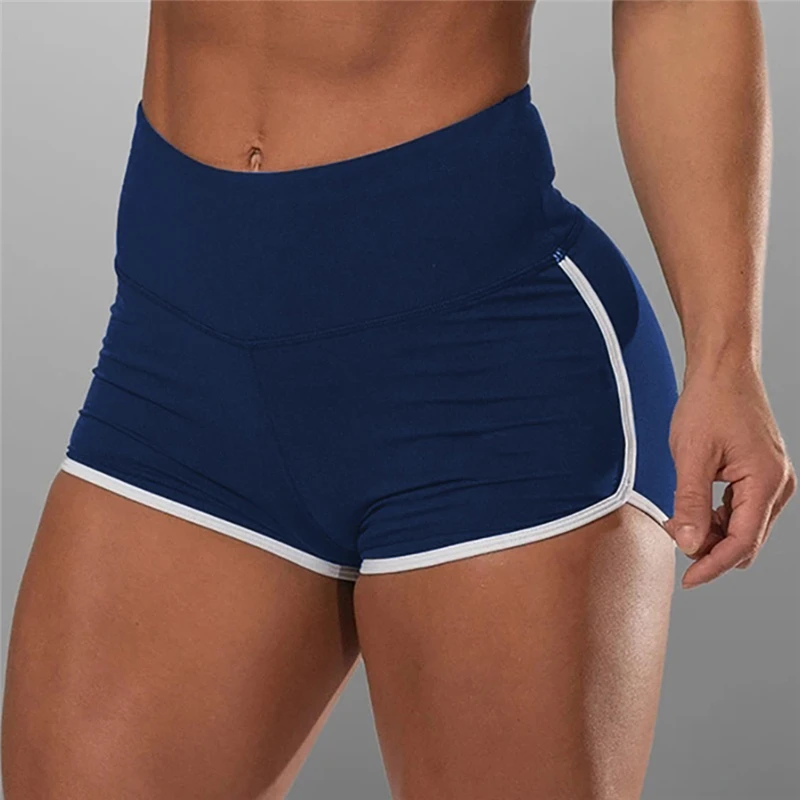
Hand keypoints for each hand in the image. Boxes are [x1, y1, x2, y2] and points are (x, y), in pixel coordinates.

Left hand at [663, 362, 795, 588]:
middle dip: (710, 549)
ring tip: (676, 521)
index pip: (742, 543)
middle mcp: (777, 484)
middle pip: (745, 539)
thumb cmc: (708, 403)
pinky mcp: (761, 473)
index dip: (713, 565)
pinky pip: (741, 508)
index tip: (688, 581)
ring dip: (711, 532)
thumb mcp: (691, 456)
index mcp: (765, 482)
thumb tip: (689, 545)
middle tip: (673, 537)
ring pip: (742, 526)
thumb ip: (690, 503)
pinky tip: (691, 511)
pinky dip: (716, 516)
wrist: (722, 369)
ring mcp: (772, 479)